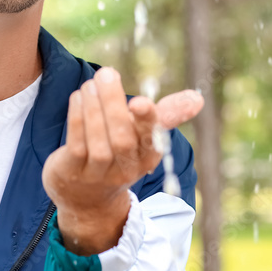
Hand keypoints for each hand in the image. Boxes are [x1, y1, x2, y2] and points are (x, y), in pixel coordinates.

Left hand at [41, 67, 203, 255]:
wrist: (89, 197)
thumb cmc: (121, 154)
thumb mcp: (146, 137)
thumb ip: (168, 114)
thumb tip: (198, 99)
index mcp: (148, 156)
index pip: (152, 140)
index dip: (146, 121)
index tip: (139, 101)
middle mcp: (126, 169)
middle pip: (122, 139)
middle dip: (113, 104)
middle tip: (107, 73)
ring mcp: (98, 173)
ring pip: (98, 142)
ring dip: (93, 108)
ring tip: (91, 83)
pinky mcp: (73, 172)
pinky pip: (76, 144)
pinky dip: (77, 118)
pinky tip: (79, 97)